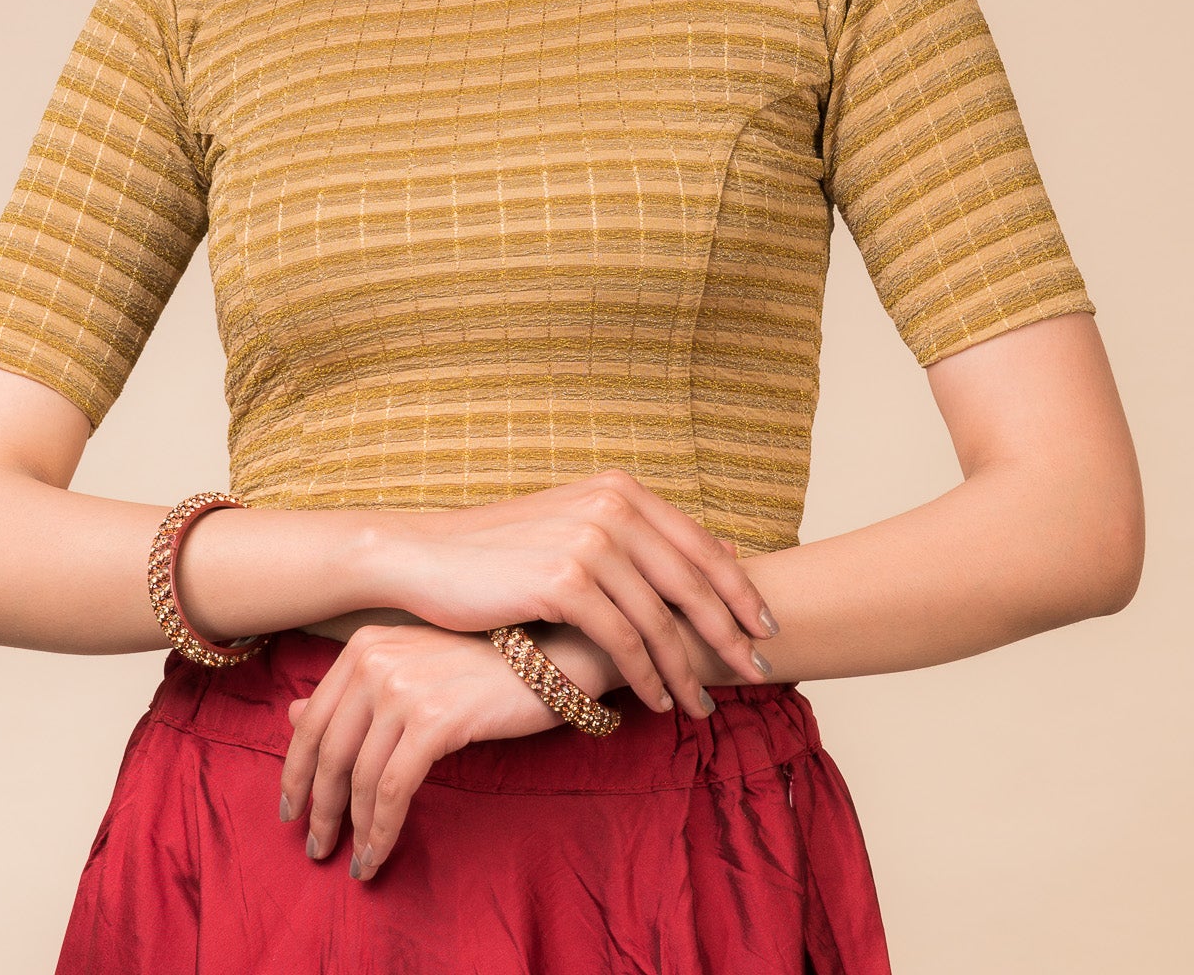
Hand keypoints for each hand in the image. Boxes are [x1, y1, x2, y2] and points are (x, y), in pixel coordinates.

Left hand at [279, 621, 579, 880]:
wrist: (551, 655)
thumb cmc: (483, 665)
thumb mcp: (412, 668)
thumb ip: (353, 691)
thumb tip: (291, 714)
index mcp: (365, 645)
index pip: (312, 719)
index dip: (296, 772)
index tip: (290, 810)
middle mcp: (376, 659)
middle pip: (328, 751)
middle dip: (318, 808)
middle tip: (317, 848)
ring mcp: (404, 687)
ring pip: (359, 777)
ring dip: (352, 829)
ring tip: (356, 862)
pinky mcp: (434, 718)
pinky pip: (393, 790)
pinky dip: (382, 829)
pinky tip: (381, 853)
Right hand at [375, 469, 777, 714]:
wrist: (426, 556)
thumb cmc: (500, 552)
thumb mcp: (574, 527)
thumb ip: (631, 538)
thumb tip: (710, 558)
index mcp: (620, 489)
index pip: (700, 544)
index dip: (739, 589)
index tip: (766, 627)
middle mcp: (612, 507)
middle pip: (694, 581)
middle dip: (731, 633)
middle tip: (758, 671)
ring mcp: (590, 541)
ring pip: (662, 619)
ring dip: (687, 669)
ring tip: (703, 704)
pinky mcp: (565, 580)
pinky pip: (624, 641)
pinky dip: (647, 677)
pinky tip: (655, 702)